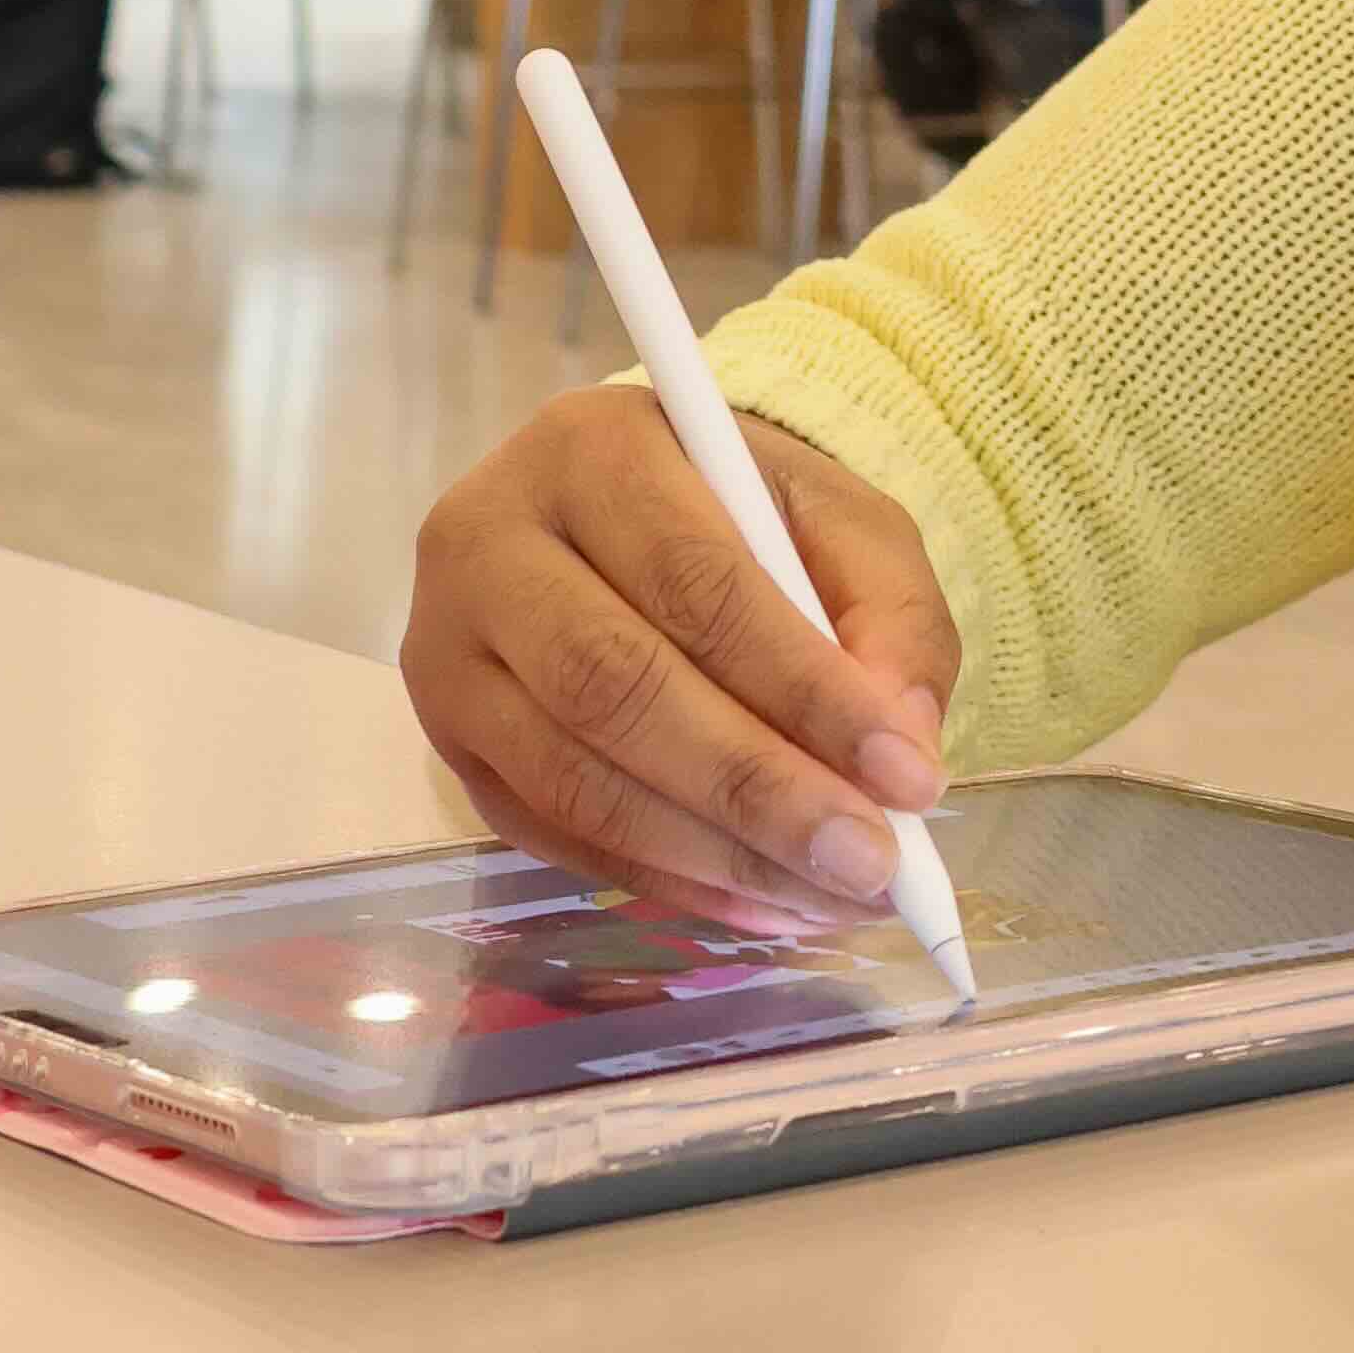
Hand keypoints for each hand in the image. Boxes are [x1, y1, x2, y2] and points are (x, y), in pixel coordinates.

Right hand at [404, 394, 962, 923]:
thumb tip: (902, 748)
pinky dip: (662, 880)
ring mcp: (448, 654)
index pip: (697, 582)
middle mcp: (487, 542)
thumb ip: (890, 617)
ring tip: (826, 896)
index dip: (803, 687)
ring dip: (714, 856)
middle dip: (757, 788)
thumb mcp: (844, 523)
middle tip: (868, 859)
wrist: (636, 517)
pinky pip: (551, 834)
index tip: (905, 773)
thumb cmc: (749, 514)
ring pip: (576, 778)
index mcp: (591, 448)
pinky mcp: (449, 747)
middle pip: (617, 688)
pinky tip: (756, 904)